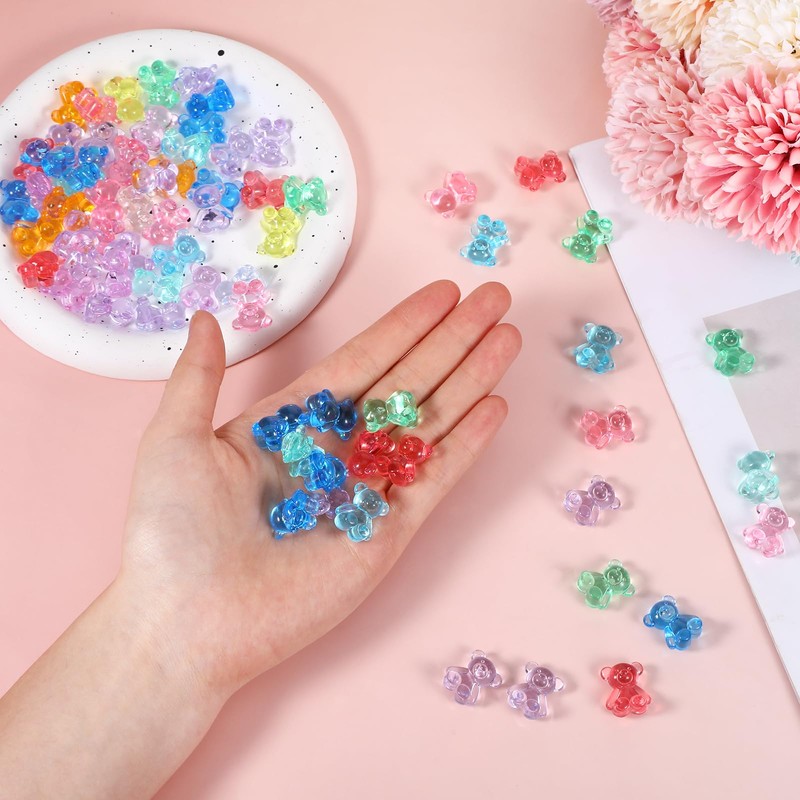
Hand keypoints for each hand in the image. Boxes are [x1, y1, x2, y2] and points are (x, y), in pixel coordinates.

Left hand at [124, 280, 519, 695]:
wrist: (190, 624)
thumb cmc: (171, 534)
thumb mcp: (175, 440)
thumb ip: (198, 376)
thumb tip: (203, 317)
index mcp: (293, 422)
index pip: (362, 361)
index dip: (405, 326)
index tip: (443, 295)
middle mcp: (337, 450)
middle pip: (408, 382)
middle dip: (453, 341)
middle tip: (494, 299)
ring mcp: (367, 490)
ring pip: (430, 422)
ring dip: (470, 380)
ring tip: (507, 339)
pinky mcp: (388, 532)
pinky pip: (435, 477)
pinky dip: (466, 443)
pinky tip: (494, 406)